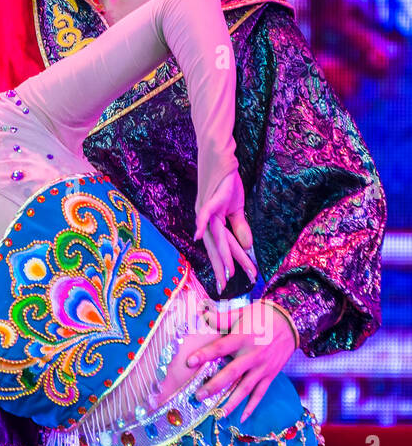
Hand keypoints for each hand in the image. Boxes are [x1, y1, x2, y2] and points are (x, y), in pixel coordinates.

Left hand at [187, 299, 295, 419]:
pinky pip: (260, 393)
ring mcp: (263, 367)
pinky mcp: (271, 375)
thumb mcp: (242, 312)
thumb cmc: (262, 315)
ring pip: (245, 388)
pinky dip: (251, 407)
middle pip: (231, 373)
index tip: (189, 362)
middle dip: (214, 386)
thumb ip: (221, 318)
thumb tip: (201, 313)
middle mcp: (253, 354)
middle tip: (198, 396)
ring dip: (230, 402)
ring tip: (217, 414)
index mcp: (243, 337)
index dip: (205, 354)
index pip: (221, 347)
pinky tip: (241, 418)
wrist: (291, 322)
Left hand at [194, 166, 255, 296]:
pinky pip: (205, 213)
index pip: (222, 249)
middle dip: (222, 268)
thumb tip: (249, 247)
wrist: (221, 157)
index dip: (225, 266)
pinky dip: (200, 224)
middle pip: (216, 248)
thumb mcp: (237, 209)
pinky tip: (197, 236)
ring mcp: (206, 210)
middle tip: (225, 288)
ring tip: (229, 273)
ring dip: (224, 255)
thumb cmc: (227, 182)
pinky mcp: (211, 198)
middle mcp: (206, 220)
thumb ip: (240, 228)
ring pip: (217, 237)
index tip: (229, 285)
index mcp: (212, 224)